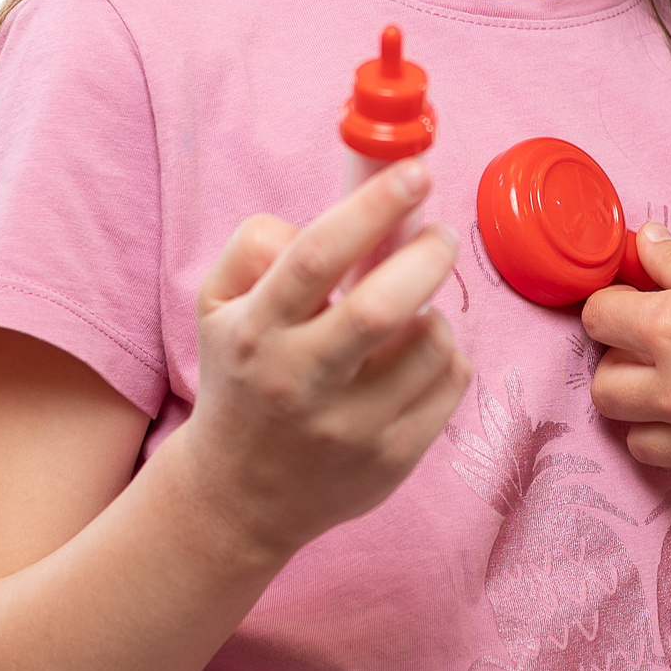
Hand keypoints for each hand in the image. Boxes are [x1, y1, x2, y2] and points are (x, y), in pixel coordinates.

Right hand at [169, 161, 471, 563]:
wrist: (236, 497)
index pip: (316, 258)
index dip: (373, 208)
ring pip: (429, 344)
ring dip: (435, 311)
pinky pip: (450, 384)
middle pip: (381, 308)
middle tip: (441, 234)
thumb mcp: (220, 306)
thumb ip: (257, 246)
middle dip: (428, 255)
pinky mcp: (391, 460)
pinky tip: (414, 360)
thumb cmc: (242, 377)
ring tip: (412, 312)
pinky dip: (445, 357)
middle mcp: (300, 383)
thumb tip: (331, 218)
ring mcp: (349, 429)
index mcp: (257, 332)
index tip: (416, 172)